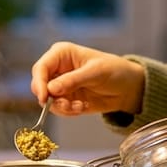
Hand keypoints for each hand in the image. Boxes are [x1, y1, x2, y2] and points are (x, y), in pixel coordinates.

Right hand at [30, 41, 144, 115]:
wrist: (127, 87)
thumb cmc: (114, 70)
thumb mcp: (95, 72)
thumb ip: (73, 80)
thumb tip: (51, 89)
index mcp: (61, 54)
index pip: (41, 68)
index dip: (39, 83)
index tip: (45, 97)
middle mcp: (57, 69)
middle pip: (39, 85)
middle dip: (50, 98)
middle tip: (66, 105)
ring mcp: (60, 85)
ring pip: (47, 101)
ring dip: (62, 107)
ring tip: (79, 106)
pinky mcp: (66, 99)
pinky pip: (58, 109)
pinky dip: (68, 112)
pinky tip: (82, 106)